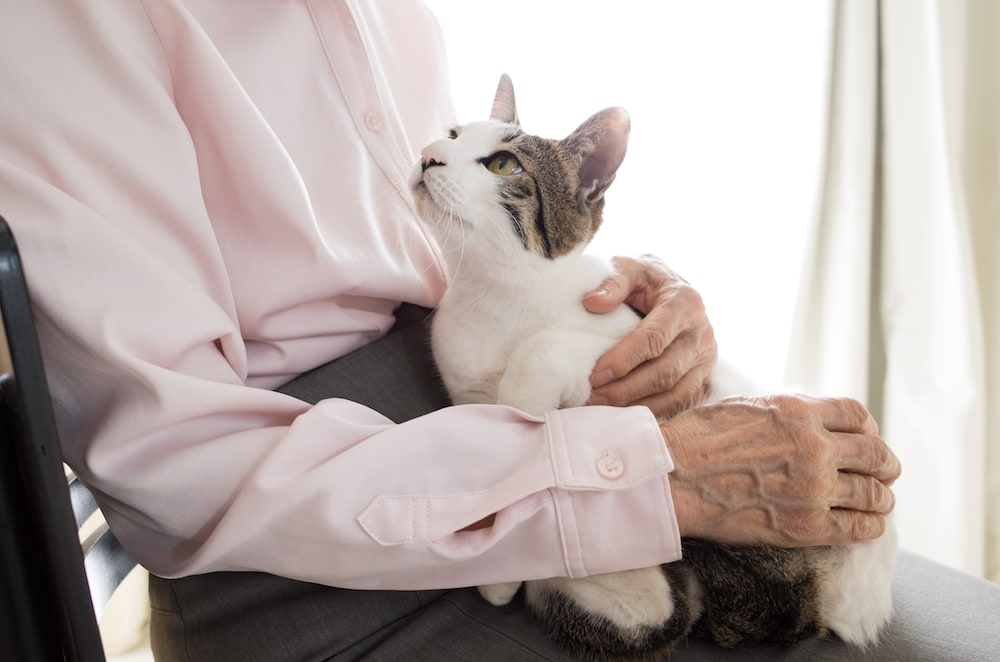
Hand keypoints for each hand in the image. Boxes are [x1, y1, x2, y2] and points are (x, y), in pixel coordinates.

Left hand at [584, 255, 716, 417]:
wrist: (670, 286)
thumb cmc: (644, 279)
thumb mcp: (629, 268)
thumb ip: (612, 281)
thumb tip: (592, 303)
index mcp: (685, 302)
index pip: (654, 338)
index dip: (625, 359)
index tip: (596, 375)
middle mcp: (701, 332)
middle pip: (665, 371)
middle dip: (627, 389)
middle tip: (593, 397)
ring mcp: (706, 356)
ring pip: (674, 392)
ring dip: (637, 405)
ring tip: (603, 408)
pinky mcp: (702, 374)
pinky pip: (679, 400)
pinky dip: (652, 410)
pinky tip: (624, 413)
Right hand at [662, 394, 899, 546]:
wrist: (671, 477)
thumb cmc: (697, 439)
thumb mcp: (745, 405)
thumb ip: (785, 411)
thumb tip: (806, 419)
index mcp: (798, 410)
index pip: (857, 414)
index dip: (868, 428)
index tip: (866, 438)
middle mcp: (814, 445)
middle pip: (876, 453)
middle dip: (885, 464)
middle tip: (886, 472)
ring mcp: (814, 487)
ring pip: (874, 492)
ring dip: (882, 497)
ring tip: (880, 501)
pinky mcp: (807, 525)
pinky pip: (859, 527)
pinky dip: (870, 525)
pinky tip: (868, 524)